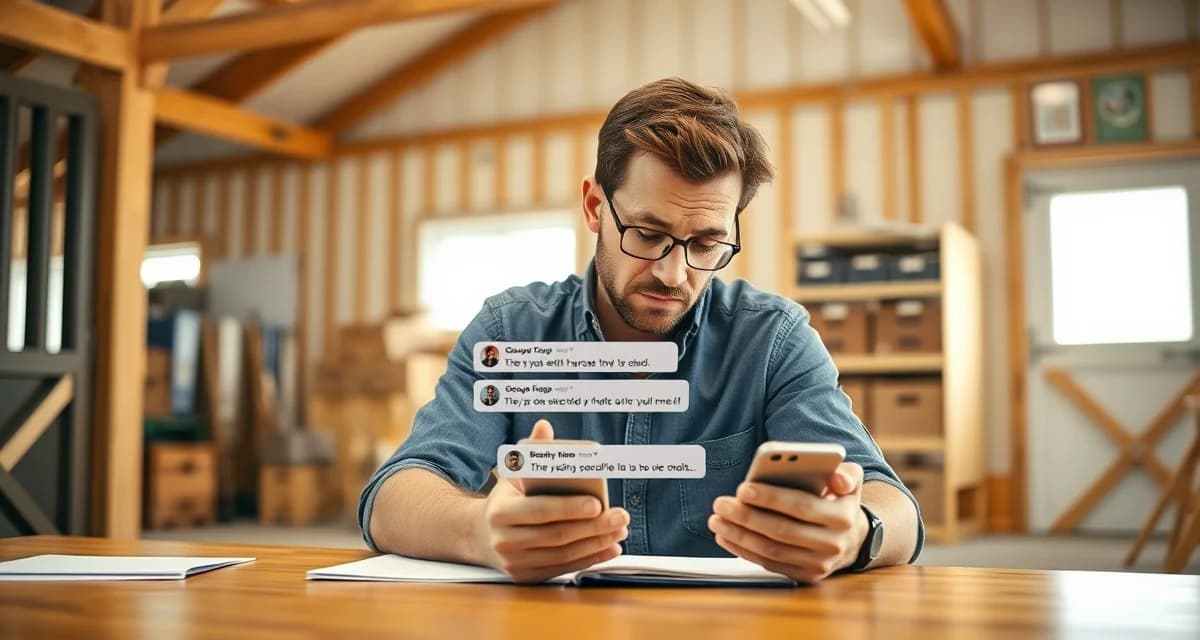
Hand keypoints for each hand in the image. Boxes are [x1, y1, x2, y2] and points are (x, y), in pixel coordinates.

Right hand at [474, 419, 628, 582]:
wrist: (478, 536)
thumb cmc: (505, 501)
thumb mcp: (512, 475)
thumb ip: (532, 452)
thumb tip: (544, 426)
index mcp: (500, 512)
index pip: (540, 510)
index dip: (570, 508)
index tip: (597, 503)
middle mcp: (505, 541)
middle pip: (557, 536)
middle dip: (594, 527)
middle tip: (621, 516)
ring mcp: (515, 563)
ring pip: (564, 555)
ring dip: (597, 544)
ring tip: (620, 530)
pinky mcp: (527, 577)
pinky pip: (564, 569)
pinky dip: (590, 559)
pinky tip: (610, 548)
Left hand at [707, 461, 867, 583]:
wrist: (852, 538)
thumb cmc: (840, 500)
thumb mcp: (850, 481)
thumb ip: (846, 473)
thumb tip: (836, 477)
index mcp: (842, 517)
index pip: (801, 506)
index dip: (771, 498)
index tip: (743, 488)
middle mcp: (832, 544)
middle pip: (781, 530)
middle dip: (746, 516)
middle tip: (721, 503)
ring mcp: (818, 564)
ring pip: (771, 550)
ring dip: (739, 535)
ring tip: (716, 518)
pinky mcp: (804, 576)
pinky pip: (768, 563)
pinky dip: (743, 550)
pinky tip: (725, 535)